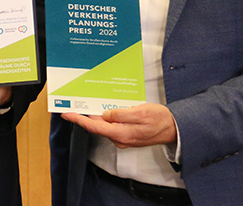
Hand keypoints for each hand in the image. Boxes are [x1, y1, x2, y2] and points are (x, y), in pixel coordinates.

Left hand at [62, 103, 176, 148]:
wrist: (174, 129)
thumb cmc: (160, 120)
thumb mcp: (141, 112)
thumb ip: (121, 114)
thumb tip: (106, 114)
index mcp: (121, 133)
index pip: (94, 126)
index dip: (79, 120)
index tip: (68, 114)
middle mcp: (119, 138)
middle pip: (97, 126)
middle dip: (84, 116)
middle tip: (74, 105)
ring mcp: (123, 137)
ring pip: (104, 126)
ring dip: (95, 115)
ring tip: (86, 104)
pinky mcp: (127, 134)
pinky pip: (112, 126)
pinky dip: (105, 117)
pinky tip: (104, 109)